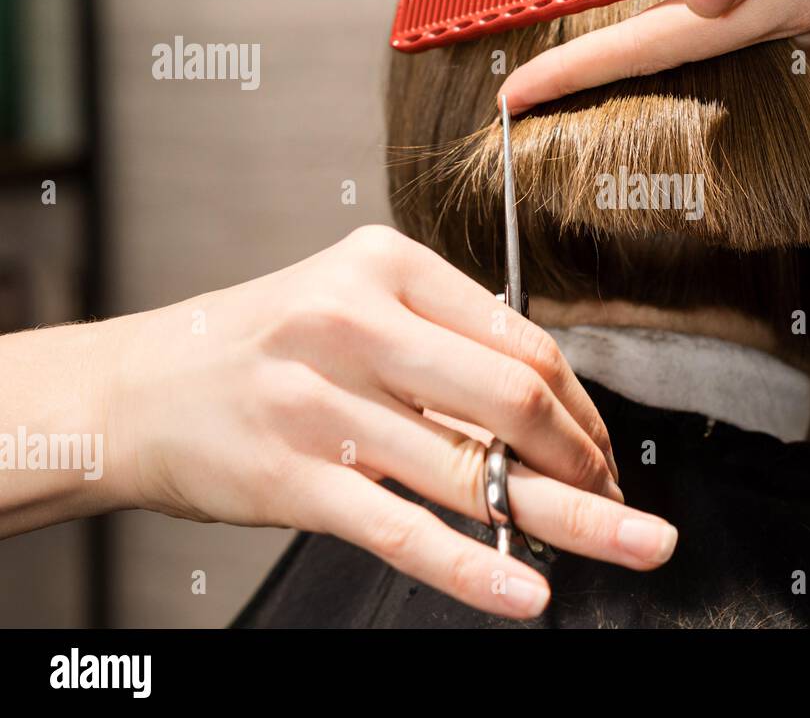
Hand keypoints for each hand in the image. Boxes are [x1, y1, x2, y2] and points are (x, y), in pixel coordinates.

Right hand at [25, 225, 675, 618]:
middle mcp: (356, 324)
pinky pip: (404, 532)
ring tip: (627, 543)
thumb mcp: (350, 301)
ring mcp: (322, 403)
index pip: (521, 340)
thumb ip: (443, 336)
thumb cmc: (261, 345)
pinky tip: (527, 593)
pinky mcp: (294, 478)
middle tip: (620, 500)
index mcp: (385, 266)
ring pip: (473, 473)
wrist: (133, 390)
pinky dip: (477, 569)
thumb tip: (549, 405)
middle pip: (514, 400)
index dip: (581, 405)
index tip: (602, 449)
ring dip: (567, 518)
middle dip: (586, 460)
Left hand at [498, 0, 809, 111]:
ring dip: (665, 69)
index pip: (676, 42)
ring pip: (731, 59)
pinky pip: (768, 48)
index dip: (589, 68)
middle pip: (703, 65)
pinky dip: (718, 59)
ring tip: (586, 73)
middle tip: (539, 88)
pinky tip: (680, 72)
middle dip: (621, 81)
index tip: (520, 94)